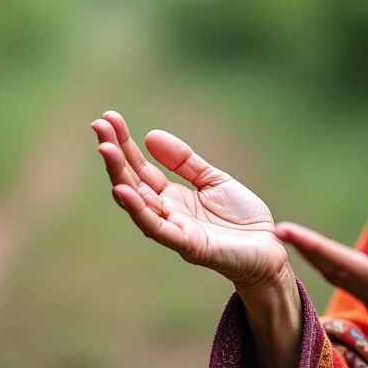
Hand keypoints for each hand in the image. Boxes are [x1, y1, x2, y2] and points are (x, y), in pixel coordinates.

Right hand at [91, 111, 289, 293]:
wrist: (269, 249)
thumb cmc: (242, 219)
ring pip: (138, 201)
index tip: (109, 118)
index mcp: (172, 196)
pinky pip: (157, 228)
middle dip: (114, 154)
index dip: (124, 144)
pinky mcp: (188, 245)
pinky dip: (138, 210)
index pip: (141, 167)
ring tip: (104, 148)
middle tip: (98, 125)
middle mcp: (167, 212)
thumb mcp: (213, 180)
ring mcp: (175, 229)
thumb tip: (150, 135)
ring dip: (119, 176)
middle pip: (133, 180)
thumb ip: (184, 161)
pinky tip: (122, 190)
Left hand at [276, 214, 367, 367]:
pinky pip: (352, 284)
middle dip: (305, 250)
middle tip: (277, 230)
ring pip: (340, 279)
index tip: (282, 230)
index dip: (310, 244)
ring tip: (296, 240)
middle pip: (332, 270)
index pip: (340, 262)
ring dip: (317, 259)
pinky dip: (334, 268)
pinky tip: (329, 259)